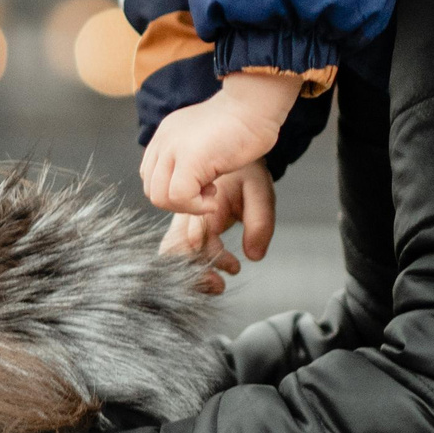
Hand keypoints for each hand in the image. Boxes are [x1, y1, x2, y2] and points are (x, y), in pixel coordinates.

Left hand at [139, 76, 293, 213]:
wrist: (254, 106)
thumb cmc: (242, 123)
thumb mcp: (204, 140)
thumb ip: (188, 157)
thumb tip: (189, 184)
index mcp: (165, 135)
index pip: (151, 176)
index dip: (173, 190)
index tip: (200, 185)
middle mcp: (163, 141)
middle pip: (151, 189)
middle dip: (178, 202)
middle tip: (206, 192)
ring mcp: (173, 149)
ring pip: (159, 197)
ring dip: (187, 206)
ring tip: (211, 193)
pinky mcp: (188, 159)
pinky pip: (180, 197)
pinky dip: (197, 207)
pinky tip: (214, 198)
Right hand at [156, 161, 275, 292]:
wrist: (231, 147)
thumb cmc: (246, 171)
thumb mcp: (261, 192)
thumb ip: (260, 223)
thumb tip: (254, 256)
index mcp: (204, 201)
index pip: (197, 238)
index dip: (213, 258)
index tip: (234, 267)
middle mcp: (186, 209)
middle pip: (176, 248)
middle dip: (196, 272)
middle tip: (219, 285)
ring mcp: (179, 214)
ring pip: (172, 249)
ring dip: (192, 269)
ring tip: (216, 283)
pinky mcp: (180, 220)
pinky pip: (175, 244)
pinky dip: (189, 261)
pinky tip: (209, 268)